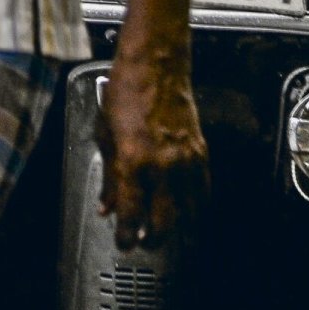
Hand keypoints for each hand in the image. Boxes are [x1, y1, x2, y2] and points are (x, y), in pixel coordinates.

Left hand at [96, 48, 207, 248]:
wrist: (156, 65)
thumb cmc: (125, 92)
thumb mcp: (104, 134)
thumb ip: (108, 175)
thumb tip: (107, 205)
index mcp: (133, 160)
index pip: (131, 213)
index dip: (126, 235)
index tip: (123, 244)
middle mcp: (163, 165)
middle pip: (164, 221)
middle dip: (153, 239)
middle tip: (144, 242)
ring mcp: (186, 160)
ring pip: (189, 211)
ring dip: (177, 226)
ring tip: (166, 232)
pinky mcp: (201, 152)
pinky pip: (203, 190)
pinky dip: (195, 205)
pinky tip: (187, 210)